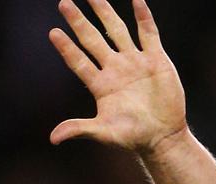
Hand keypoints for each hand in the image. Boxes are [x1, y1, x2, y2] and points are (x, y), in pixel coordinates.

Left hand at [49, 0, 185, 153]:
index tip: (52, 32)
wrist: (163, 137)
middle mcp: (115, 69)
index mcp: (101, 85)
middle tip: (63, 3)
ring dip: (105, 13)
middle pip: (92, 39)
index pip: (78, 61)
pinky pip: (149, 33)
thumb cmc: (132, 137)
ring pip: (117, 31)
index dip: (66, 48)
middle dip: (78, 21)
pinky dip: (143, 16)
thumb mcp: (103, 133)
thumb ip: (79, 129)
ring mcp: (135, 62)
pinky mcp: (156, 60)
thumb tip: (52, 139)